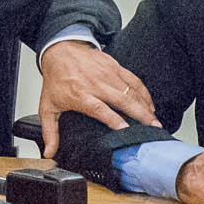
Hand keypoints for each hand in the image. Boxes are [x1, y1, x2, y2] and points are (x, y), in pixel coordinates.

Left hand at [37, 41, 158, 157]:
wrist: (60, 49)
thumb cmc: (56, 79)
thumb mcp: (48, 106)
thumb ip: (50, 131)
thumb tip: (49, 153)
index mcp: (80, 95)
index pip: (100, 109)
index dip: (114, 120)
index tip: (127, 130)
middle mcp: (96, 84)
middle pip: (122, 100)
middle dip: (140, 115)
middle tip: (153, 128)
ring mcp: (107, 74)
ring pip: (131, 91)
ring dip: (145, 106)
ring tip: (155, 121)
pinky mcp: (115, 66)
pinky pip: (133, 80)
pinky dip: (144, 92)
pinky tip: (150, 104)